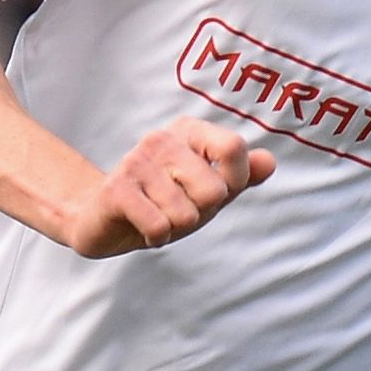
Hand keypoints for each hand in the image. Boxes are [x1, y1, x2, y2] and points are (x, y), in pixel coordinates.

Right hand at [56, 118, 273, 256]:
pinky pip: (160, 226)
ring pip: (187, 214)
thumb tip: (269, 162)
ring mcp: (136, 162)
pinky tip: (143, 228)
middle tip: (177, 208)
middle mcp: (161, 139)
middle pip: (214, 189)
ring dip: (175, 228)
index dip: (234, 181)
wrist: (102, 219)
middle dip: (201, 212)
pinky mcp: (117, 190)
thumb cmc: (161, 202)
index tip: (214, 189)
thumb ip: (241, 176)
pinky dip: (157, 238)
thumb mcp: (207, 190)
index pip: (233, 149)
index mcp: (188, 132)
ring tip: (157, 216)